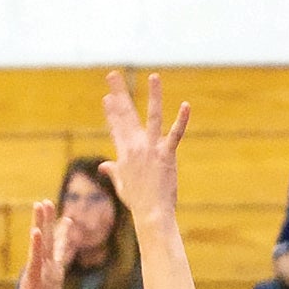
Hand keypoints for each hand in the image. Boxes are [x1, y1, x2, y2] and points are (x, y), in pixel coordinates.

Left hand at [10, 201, 68, 288]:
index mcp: (31, 283)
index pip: (34, 262)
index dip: (36, 248)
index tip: (36, 231)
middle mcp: (38, 273)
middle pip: (41, 245)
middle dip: (42, 224)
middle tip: (42, 203)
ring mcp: (46, 273)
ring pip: (51, 245)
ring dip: (52, 225)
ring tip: (51, 205)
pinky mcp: (54, 277)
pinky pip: (61, 255)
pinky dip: (65, 241)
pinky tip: (68, 225)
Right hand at [100, 70, 190, 226]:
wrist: (152, 214)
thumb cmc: (138, 203)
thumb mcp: (122, 185)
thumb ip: (113, 171)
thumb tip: (103, 165)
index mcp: (124, 154)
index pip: (115, 127)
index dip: (111, 111)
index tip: (107, 97)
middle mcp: (135, 148)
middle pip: (126, 115)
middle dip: (118, 93)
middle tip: (112, 75)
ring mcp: (151, 149)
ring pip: (152, 117)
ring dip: (154, 96)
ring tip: (154, 76)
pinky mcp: (166, 155)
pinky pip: (175, 134)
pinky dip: (181, 120)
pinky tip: (186, 105)